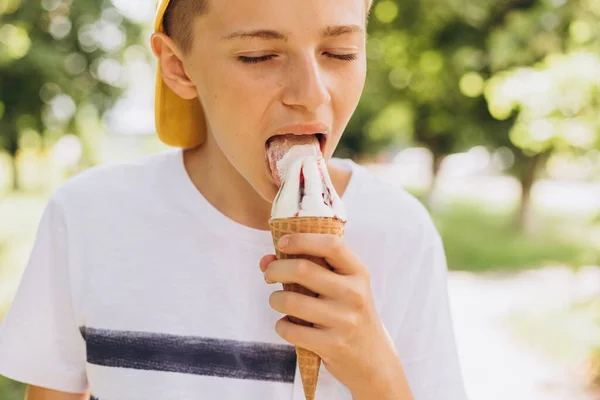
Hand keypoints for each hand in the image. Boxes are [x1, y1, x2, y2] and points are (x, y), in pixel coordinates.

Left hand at [259, 233, 411, 397]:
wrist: (373, 358)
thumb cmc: (347, 313)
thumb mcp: (342, 287)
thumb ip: (310, 268)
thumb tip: (266, 261)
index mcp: (358, 272)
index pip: (331, 244)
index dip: (301, 240)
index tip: (281, 242)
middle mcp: (354, 293)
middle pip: (303, 269)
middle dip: (276, 269)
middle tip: (269, 274)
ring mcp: (345, 320)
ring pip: (291, 301)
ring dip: (275, 299)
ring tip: (278, 301)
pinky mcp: (333, 345)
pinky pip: (291, 330)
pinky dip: (281, 325)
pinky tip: (288, 325)